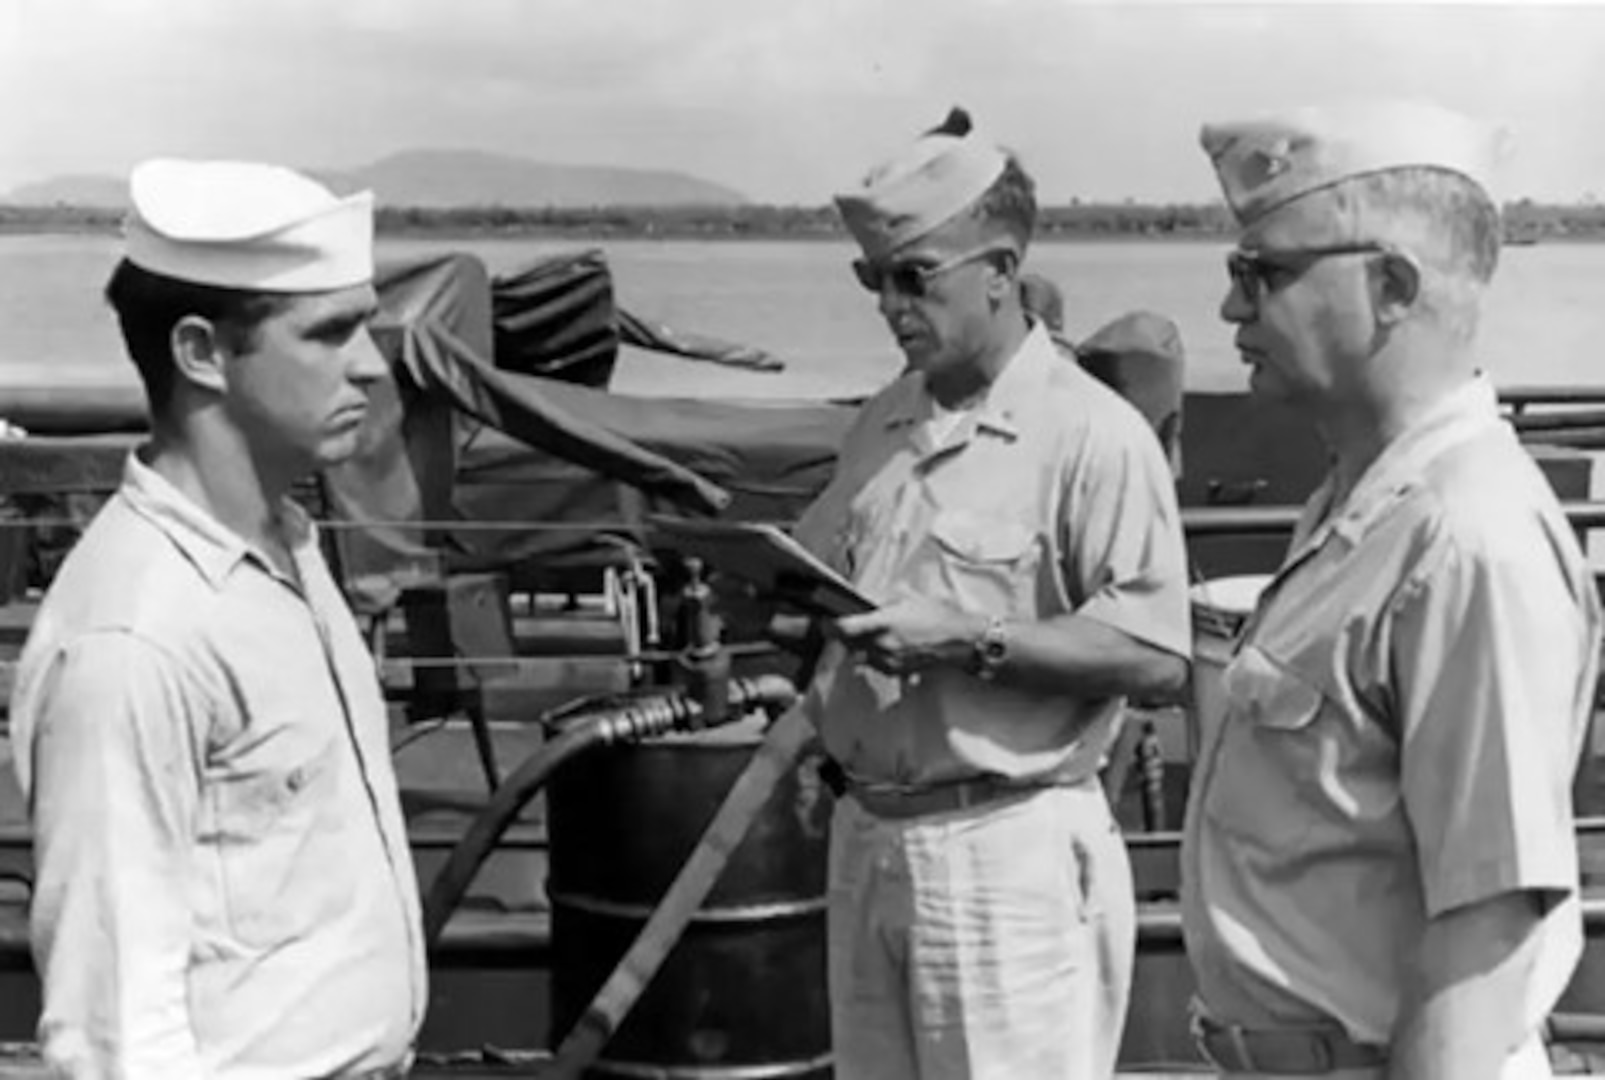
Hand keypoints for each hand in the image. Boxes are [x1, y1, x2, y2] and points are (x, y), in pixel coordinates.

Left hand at [832, 596, 980, 676]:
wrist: (959, 641)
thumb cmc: (937, 616)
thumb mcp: (905, 596)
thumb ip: (878, 598)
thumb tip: (859, 599)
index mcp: (881, 624)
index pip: (841, 629)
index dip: (829, 625)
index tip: (826, 621)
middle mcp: (880, 646)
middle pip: (846, 643)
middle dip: (845, 634)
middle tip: (852, 624)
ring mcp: (886, 662)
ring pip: (859, 654)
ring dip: (860, 644)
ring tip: (877, 633)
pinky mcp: (894, 671)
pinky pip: (874, 663)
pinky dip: (874, 654)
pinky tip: (887, 644)